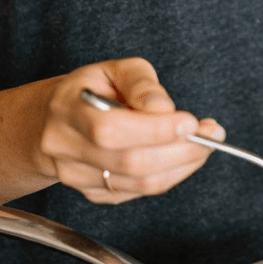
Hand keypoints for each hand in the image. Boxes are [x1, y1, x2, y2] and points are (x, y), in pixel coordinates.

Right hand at [38, 57, 224, 204]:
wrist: (51, 120)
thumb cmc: (88, 90)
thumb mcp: (113, 69)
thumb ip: (141, 83)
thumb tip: (164, 109)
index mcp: (68, 109)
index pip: (110, 129)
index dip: (155, 130)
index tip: (191, 122)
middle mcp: (65, 148)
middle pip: (130, 162)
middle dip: (180, 150)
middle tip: (211, 134)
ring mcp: (76, 177)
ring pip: (138, 184)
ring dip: (182, 165)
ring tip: (205, 144)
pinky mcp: (92, 194)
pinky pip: (138, 193)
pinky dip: (170, 176)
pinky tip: (183, 157)